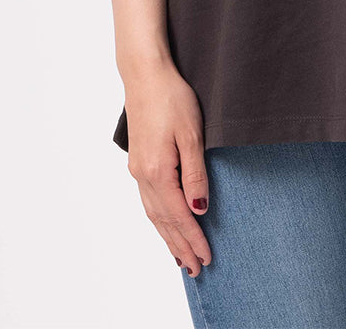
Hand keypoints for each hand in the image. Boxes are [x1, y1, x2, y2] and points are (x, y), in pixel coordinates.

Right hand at [122, 60, 212, 277]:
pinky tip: (165, 224)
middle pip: (164, 221)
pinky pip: (149, 201)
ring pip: (154, 214)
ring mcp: (138, 169)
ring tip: (181, 257)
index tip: (207, 257)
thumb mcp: (192, 134)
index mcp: (158, 171)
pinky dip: (159, 220)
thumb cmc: (172, 98)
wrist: (145, 75)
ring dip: (168, 237)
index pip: (179, 215)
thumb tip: (199, 208)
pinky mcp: (138, 161)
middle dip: (181, 246)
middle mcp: (144, 176)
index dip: (194, 238)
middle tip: (196, 269)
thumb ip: (195, 173)